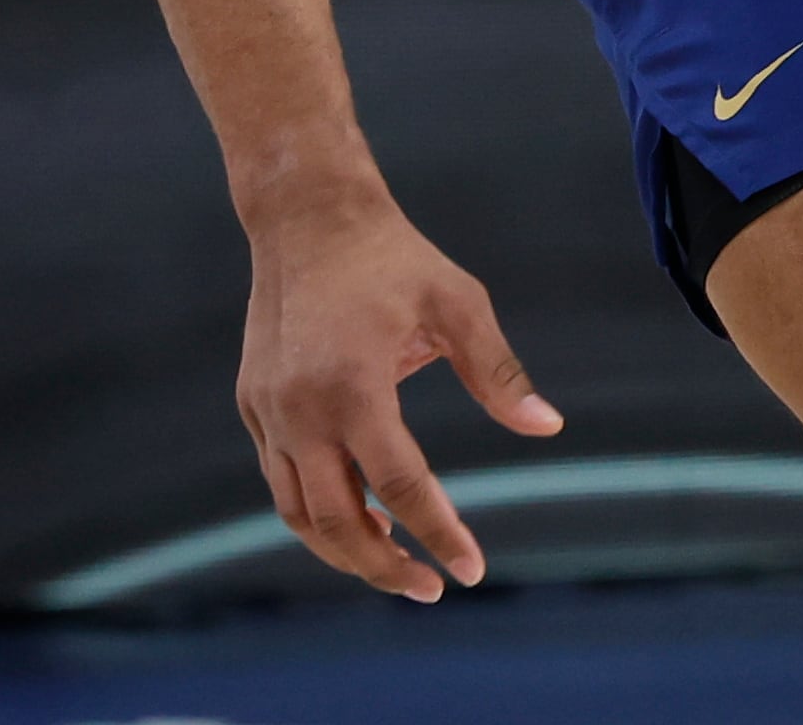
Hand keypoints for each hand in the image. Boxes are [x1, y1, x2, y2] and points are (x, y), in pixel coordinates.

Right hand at [240, 183, 561, 600]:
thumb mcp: (457, 303)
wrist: (306, 213)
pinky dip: (316, 511)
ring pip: (298, 513)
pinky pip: (279, 480)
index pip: (401, 485)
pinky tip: (358, 512)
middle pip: (338, 521)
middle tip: (429, 589)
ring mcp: (268, 410)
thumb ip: (499, 373)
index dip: (440, 533)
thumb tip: (548, 428)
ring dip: (345, 548)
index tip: (472, 572)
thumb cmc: (392, 256)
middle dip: (385, 566)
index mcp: (354, 385)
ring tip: (395, 559)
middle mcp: (300, 408)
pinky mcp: (254, 404)